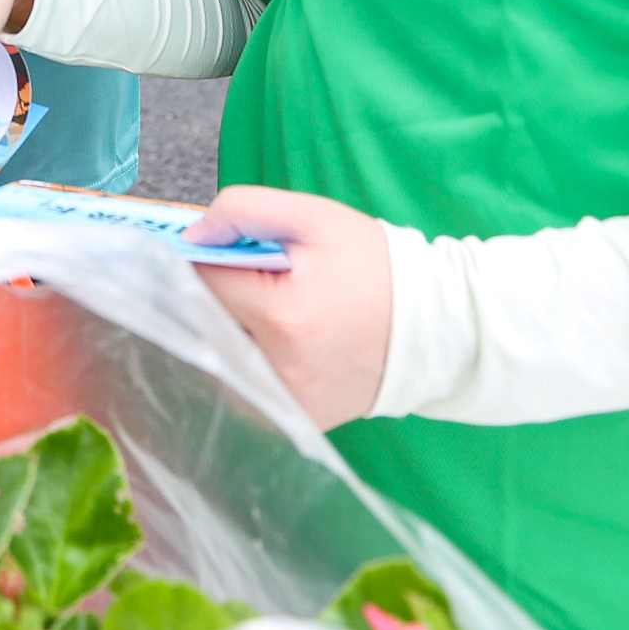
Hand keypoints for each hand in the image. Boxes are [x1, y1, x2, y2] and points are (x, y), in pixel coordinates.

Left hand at [190, 185, 393, 428]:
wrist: (436, 325)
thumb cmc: (374, 265)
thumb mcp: (314, 217)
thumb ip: (244, 211)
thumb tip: (192, 235)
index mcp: (280, 316)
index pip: (203, 282)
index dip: (207, 258)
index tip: (225, 249)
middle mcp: (277, 368)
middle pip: (207, 321)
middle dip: (220, 295)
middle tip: (256, 278)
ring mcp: (286, 399)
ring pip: (224, 353)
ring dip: (233, 327)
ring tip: (275, 308)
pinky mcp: (296, 418)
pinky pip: (250, 382)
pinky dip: (254, 357)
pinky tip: (286, 339)